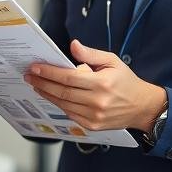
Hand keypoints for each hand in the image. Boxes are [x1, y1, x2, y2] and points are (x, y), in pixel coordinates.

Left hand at [24, 39, 167, 131]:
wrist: (142, 107)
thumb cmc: (126, 81)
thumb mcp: (112, 61)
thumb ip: (91, 54)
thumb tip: (73, 46)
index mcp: (102, 83)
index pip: (68, 77)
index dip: (49, 72)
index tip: (35, 67)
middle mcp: (97, 101)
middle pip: (62, 92)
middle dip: (42, 83)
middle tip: (30, 75)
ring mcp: (94, 116)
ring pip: (63, 104)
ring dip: (47, 94)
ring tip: (36, 84)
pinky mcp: (92, 125)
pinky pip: (70, 114)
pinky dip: (59, 104)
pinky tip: (51, 95)